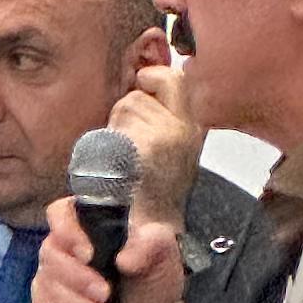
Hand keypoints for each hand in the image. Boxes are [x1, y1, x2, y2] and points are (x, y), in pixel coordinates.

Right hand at [31, 200, 187, 302]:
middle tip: (106, 294)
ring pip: (46, 284)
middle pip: (50, 253)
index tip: (88, 254)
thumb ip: (152, 244)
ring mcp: (54, 277)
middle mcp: (66, 248)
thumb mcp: (164, 256)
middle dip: (77, 278)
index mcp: (90, 226)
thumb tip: (124, 259)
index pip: (61, 213)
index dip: (67, 230)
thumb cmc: (153, 279)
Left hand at [105, 59, 200, 227]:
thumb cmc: (154, 187)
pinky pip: (116, 126)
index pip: (176, 78)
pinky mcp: (144, 148)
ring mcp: (164, 137)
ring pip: (125, 106)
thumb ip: (164, 113)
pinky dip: (110, 139)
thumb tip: (142, 77)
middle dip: (128, 109)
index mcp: (192, 127)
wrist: (152, 226)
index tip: (141, 85)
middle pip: (140, 93)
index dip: (153, 76)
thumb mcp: (173, 145)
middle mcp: (183, 129)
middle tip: (130, 141)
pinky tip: (117, 162)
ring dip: (117, 126)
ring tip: (125, 154)